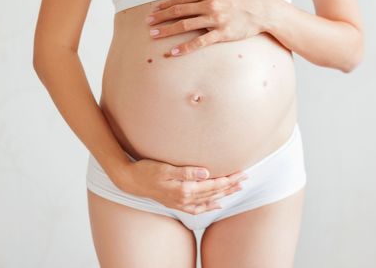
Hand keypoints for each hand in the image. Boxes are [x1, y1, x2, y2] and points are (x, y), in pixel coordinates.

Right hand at [115, 158, 248, 214]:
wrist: (130, 181)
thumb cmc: (147, 170)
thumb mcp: (165, 168)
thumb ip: (186, 171)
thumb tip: (206, 173)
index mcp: (184, 189)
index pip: (213, 185)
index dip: (228, 179)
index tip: (241, 173)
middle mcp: (185, 198)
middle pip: (214, 192)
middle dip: (231, 186)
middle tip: (246, 178)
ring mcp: (181, 203)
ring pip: (208, 199)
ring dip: (224, 194)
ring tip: (237, 189)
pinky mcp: (177, 203)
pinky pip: (197, 208)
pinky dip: (209, 206)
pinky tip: (217, 204)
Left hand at [146, 0, 269, 55]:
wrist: (263, 10)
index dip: (165, 5)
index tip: (154, 11)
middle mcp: (210, 4)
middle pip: (179, 12)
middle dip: (160, 17)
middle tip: (147, 24)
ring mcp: (216, 20)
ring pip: (185, 25)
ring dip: (167, 31)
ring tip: (154, 35)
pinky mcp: (222, 34)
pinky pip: (200, 42)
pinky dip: (185, 47)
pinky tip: (174, 52)